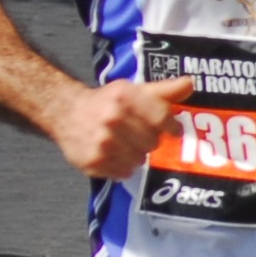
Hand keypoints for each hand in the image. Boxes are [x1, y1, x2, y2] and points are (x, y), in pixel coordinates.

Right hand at [55, 75, 193, 181]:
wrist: (65, 112)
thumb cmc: (106, 101)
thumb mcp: (133, 90)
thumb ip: (164, 90)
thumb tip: (190, 83)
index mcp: (124, 97)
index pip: (162, 119)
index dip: (170, 127)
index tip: (169, 129)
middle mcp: (112, 118)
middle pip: (152, 143)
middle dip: (148, 140)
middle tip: (136, 133)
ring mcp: (101, 142)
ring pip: (140, 160)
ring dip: (135, 155)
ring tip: (123, 144)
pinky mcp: (93, 161)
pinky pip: (124, 173)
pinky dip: (122, 166)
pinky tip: (112, 154)